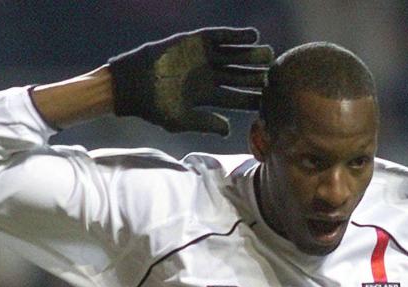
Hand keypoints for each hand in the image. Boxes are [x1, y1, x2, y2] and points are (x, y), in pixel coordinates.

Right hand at [108, 27, 272, 134]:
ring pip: (234, 56)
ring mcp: (204, 58)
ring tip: (268, 53)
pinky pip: (220, 37)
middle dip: (256, 75)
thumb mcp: (182, 120)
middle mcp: (210, 76)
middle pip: (239, 76)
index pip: (237, 98)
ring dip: (251, 54)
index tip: (269, 100)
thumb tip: (229, 131)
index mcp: (208, 97)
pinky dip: (236, 35)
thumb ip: (206, 123)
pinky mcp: (196, 41)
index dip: (252, 99)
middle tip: (274, 74)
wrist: (133, 83)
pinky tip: (253, 35)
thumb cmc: (155, 106)